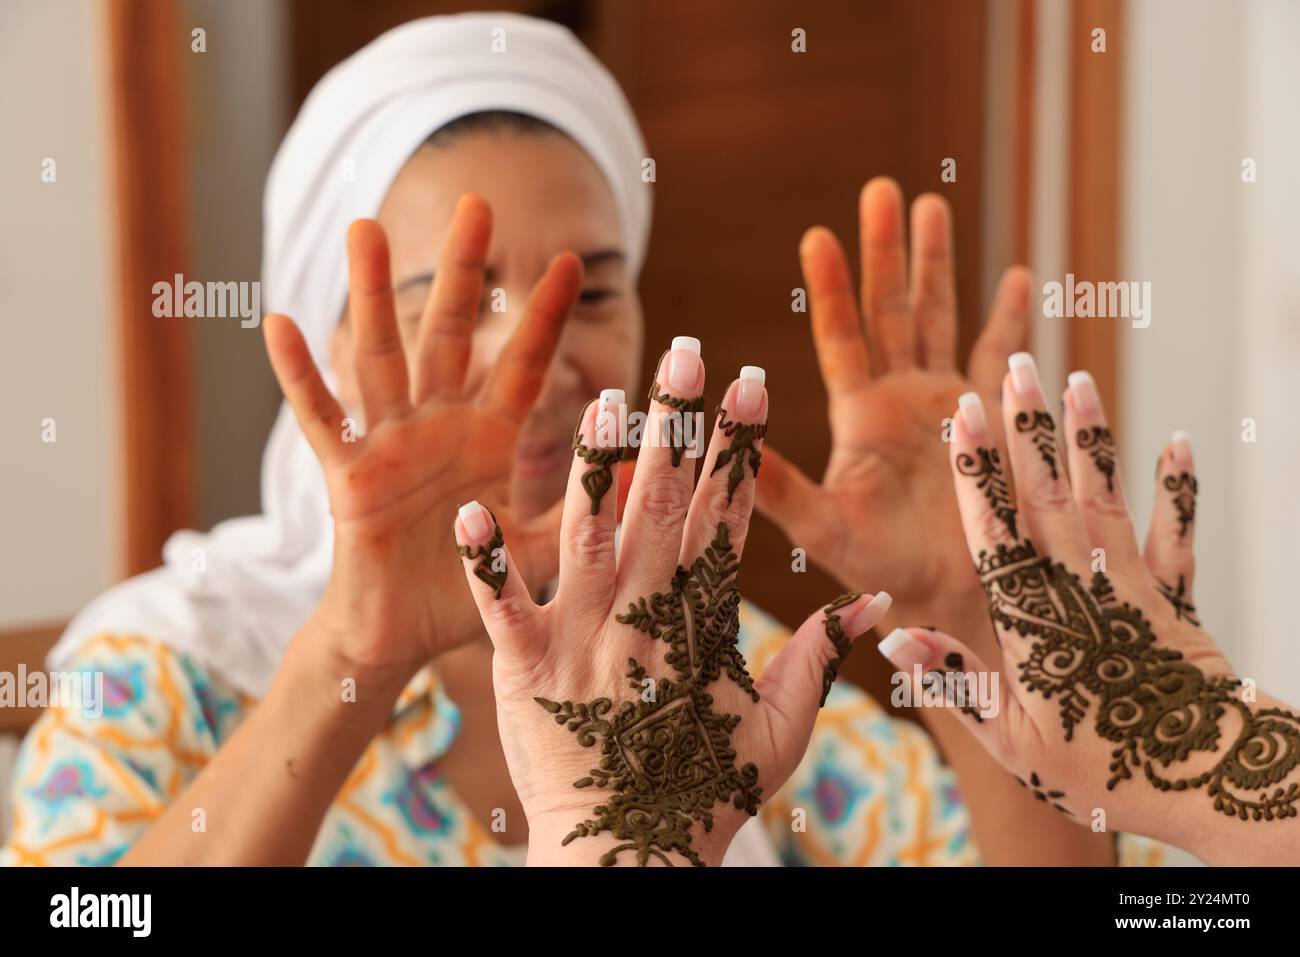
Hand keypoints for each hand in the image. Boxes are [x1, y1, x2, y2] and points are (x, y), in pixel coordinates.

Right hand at [263, 197, 580, 682]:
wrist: (403, 640)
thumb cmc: (467, 593)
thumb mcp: (536, 549)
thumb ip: (582, 512)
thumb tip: (644, 478)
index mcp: (490, 439)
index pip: (522, 364)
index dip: (543, 316)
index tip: (568, 261)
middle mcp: (440, 426)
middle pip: (450, 334)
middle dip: (461, 272)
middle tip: (475, 204)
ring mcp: (391, 443)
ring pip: (381, 355)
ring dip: (370, 293)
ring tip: (363, 227)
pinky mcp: (347, 474)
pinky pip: (323, 418)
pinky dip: (301, 375)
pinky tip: (281, 323)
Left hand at [454, 341, 892, 864]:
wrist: (634, 859)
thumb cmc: (710, 791)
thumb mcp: (783, 726)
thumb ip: (825, 657)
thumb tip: (880, 603)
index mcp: (703, 620)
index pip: (727, 517)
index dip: (739, 449)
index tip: (749, 385)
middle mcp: (644, 614)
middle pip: (662, 504)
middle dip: (677, 425)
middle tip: (685, 353)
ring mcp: (582, 636)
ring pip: (589, 533)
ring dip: (596, 465)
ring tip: (604, 399)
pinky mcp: (525, 666)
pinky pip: (500, 605)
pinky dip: (486, 561)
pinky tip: (473, 511)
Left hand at [754, 177, 1030, 636]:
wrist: (955, 599)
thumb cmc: (884, 571)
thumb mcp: (823, 525)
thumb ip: (774, 484)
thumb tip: (716, 439)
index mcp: (860, 415)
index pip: (842, 337)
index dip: (833, 287)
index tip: (818, 235)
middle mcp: (901, 399)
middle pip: (891, 309)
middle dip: (886, 250)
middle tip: (881, 189)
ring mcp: (948, 403)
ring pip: (940, 317)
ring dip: (937, 263)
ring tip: (931, 203)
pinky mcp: (994, 417)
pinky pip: (1003, 356)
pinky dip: (1011, 318)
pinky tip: (1018, 274)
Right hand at [880, 355, 1299, 863]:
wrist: (1206, 781)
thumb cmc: (1103, 769)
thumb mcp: (1012, 740)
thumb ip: (954, 681)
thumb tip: (891, 637)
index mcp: (1031, 617)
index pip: (995, 528)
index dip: (977, 470)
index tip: (965, 414)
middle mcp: (1079, 586)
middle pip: (1047, 494)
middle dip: (1027, 428)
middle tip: (1015, 368)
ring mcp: (1131, 585)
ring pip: (1104, 497)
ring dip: (1090, 438)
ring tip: (1078, 381)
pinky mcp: (1175, 598)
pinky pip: (1176, 533)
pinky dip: (1178, 488)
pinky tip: (1180, 442)